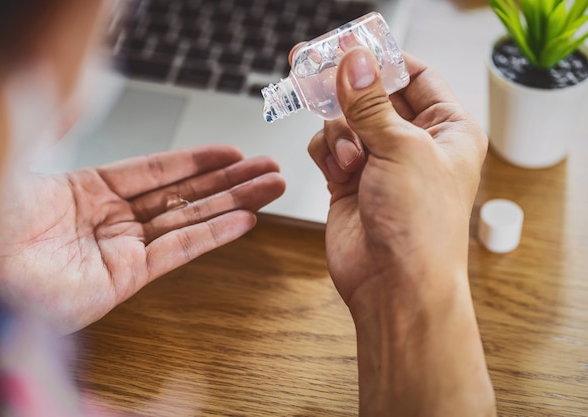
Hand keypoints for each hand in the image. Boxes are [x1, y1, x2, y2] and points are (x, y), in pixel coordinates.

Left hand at [0, 145, 284, 333]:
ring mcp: (118, 249)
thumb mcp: (28, 156)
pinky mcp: (123, 279)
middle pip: (182, 195)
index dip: (197, 161)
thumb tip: (79, 95)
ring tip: (269, 189)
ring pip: (188, 220)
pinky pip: (177, 253)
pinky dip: (212, 236)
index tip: (232, 154)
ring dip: (233, 204)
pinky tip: (243, 220)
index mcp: (87, 190)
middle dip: (229, 182)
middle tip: (268, 171)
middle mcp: (108, 219)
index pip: (156, 171)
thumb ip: (61, 128)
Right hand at [308, 48, 495, 415]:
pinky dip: (326, 153)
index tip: (348, 45)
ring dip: (340, 133)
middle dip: (346, 86)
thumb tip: (353, 61)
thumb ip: (370, 102)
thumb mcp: (401, 149)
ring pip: (344, 119)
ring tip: (351, 160)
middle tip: (313, 63)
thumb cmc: (420, 227)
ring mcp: (378, 162)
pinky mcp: (349, 180)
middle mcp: (413, 143)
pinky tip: (340, 173)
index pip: (412, 74)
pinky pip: (327, 146)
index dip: (380, 59)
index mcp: (446, 129)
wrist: (394, 287)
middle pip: (372, 94)